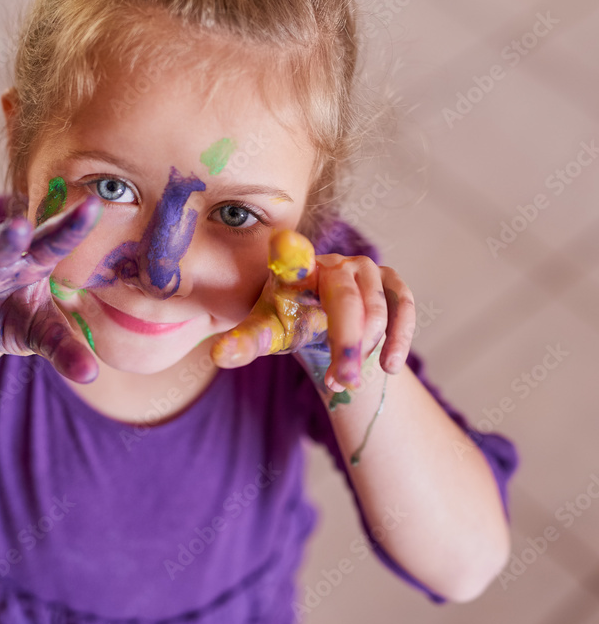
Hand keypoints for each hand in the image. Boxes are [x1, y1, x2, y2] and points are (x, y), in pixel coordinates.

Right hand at [0, 174, 103, 382]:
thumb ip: (64, 350)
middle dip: (11, 235)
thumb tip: (91, 376)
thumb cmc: (13, 323)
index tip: (93, 207)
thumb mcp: (40, 337)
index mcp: (30, 265)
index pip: (54, 245)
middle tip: (21, 225)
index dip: (71, 228)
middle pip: (4, 242)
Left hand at [210, 229, 415, 390]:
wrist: (324, 325)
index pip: (291, 257)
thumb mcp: (266, 334)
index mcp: (296, 269)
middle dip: (346, 343)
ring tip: (347, 380)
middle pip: (345, 298)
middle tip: (342, 381)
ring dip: (364, 349)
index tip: (283, 242)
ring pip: (375, 309)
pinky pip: (402, 305)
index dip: (290, 250)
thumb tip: (219, 356)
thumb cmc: (290, 323)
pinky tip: (388, 366)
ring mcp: (364, 269)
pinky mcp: (390, 282)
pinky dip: (399, 338)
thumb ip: (244, 343)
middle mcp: (332, 262)